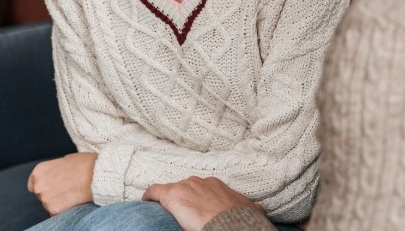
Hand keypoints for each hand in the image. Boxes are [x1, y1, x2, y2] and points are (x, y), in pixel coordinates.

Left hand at [27, 152, 96, 215]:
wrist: (97, 173)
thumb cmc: (84, 164)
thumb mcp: (65, 160)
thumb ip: (54, 170)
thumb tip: (54, 176)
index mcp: (39, 171)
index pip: (33, 184)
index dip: (44, 185)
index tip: (52, 186)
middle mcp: (38, 185)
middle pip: (41, 195)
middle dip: (52, 193)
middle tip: (66, 188)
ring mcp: (45, 198)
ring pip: (49, 204)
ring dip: (58, 201)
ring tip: (72, 193)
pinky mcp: (54, 209)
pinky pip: (57, 212)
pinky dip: (64, 208)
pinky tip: (73, 199)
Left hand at [143, 176, 263, 230]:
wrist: (230, 224)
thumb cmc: (239, 220)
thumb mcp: (249, 209)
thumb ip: (249, 206)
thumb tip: (258, 209)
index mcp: (217, 185)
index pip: (203, 189)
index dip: (198, 198)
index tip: (197, 208)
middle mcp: (201, 181)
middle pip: (187, 188)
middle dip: (185, 199)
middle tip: (183, 213)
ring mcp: (186, 186)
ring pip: (172, 190)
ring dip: (170, 200)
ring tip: (166, 212)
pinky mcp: (172, 194)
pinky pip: (155, 191)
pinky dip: (149, 196)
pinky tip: (146, 202)